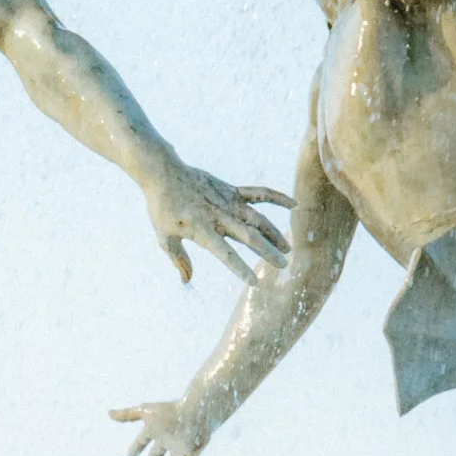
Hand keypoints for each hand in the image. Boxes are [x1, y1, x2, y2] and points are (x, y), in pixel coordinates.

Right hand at [111, 399, 206, 455]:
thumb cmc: (170, 412)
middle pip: (157, 453)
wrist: (195, 413)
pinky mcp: (190, 455)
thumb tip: (109, 413)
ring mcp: (179, 448)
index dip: (136, 449)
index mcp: (155, 431)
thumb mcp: (145, 412)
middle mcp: (166, 441)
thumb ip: (127, 414)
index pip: (142, 442)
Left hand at [140, 160, 291, 283]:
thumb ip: (178, 259)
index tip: (255, 282)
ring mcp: (228, 202)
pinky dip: (276, 198)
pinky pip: (258, 193)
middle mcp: (219, 216)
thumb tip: (187, 281)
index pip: (226, 254)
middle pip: (249, 237)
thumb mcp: (165, 237)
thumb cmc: (161, 208)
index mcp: (203, 230)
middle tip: (283, 265)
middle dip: (268, 252)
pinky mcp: (231, 190)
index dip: (241, 269)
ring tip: (287, 248)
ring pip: (258, 219)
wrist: (163, 173)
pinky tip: (293, 204)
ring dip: (274, 234)